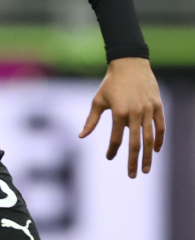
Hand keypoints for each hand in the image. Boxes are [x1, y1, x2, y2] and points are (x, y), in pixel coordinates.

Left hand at [78, 57, 164, 177]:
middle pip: (135, 143)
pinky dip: (158, 139)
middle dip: (133, 161)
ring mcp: (149, 110)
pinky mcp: (158, 106)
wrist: (129, 64)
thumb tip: (80, 136)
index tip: (109, 158)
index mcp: (119, 113)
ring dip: (148, 155)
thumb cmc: (110, 83)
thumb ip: (91, 120)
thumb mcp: (98, 100)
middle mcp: (136, 113)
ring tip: (146, 169)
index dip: (112, 150)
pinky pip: (160, 127)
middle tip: (133, 175)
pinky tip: (155, 150)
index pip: (116, 138)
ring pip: (149, 137)